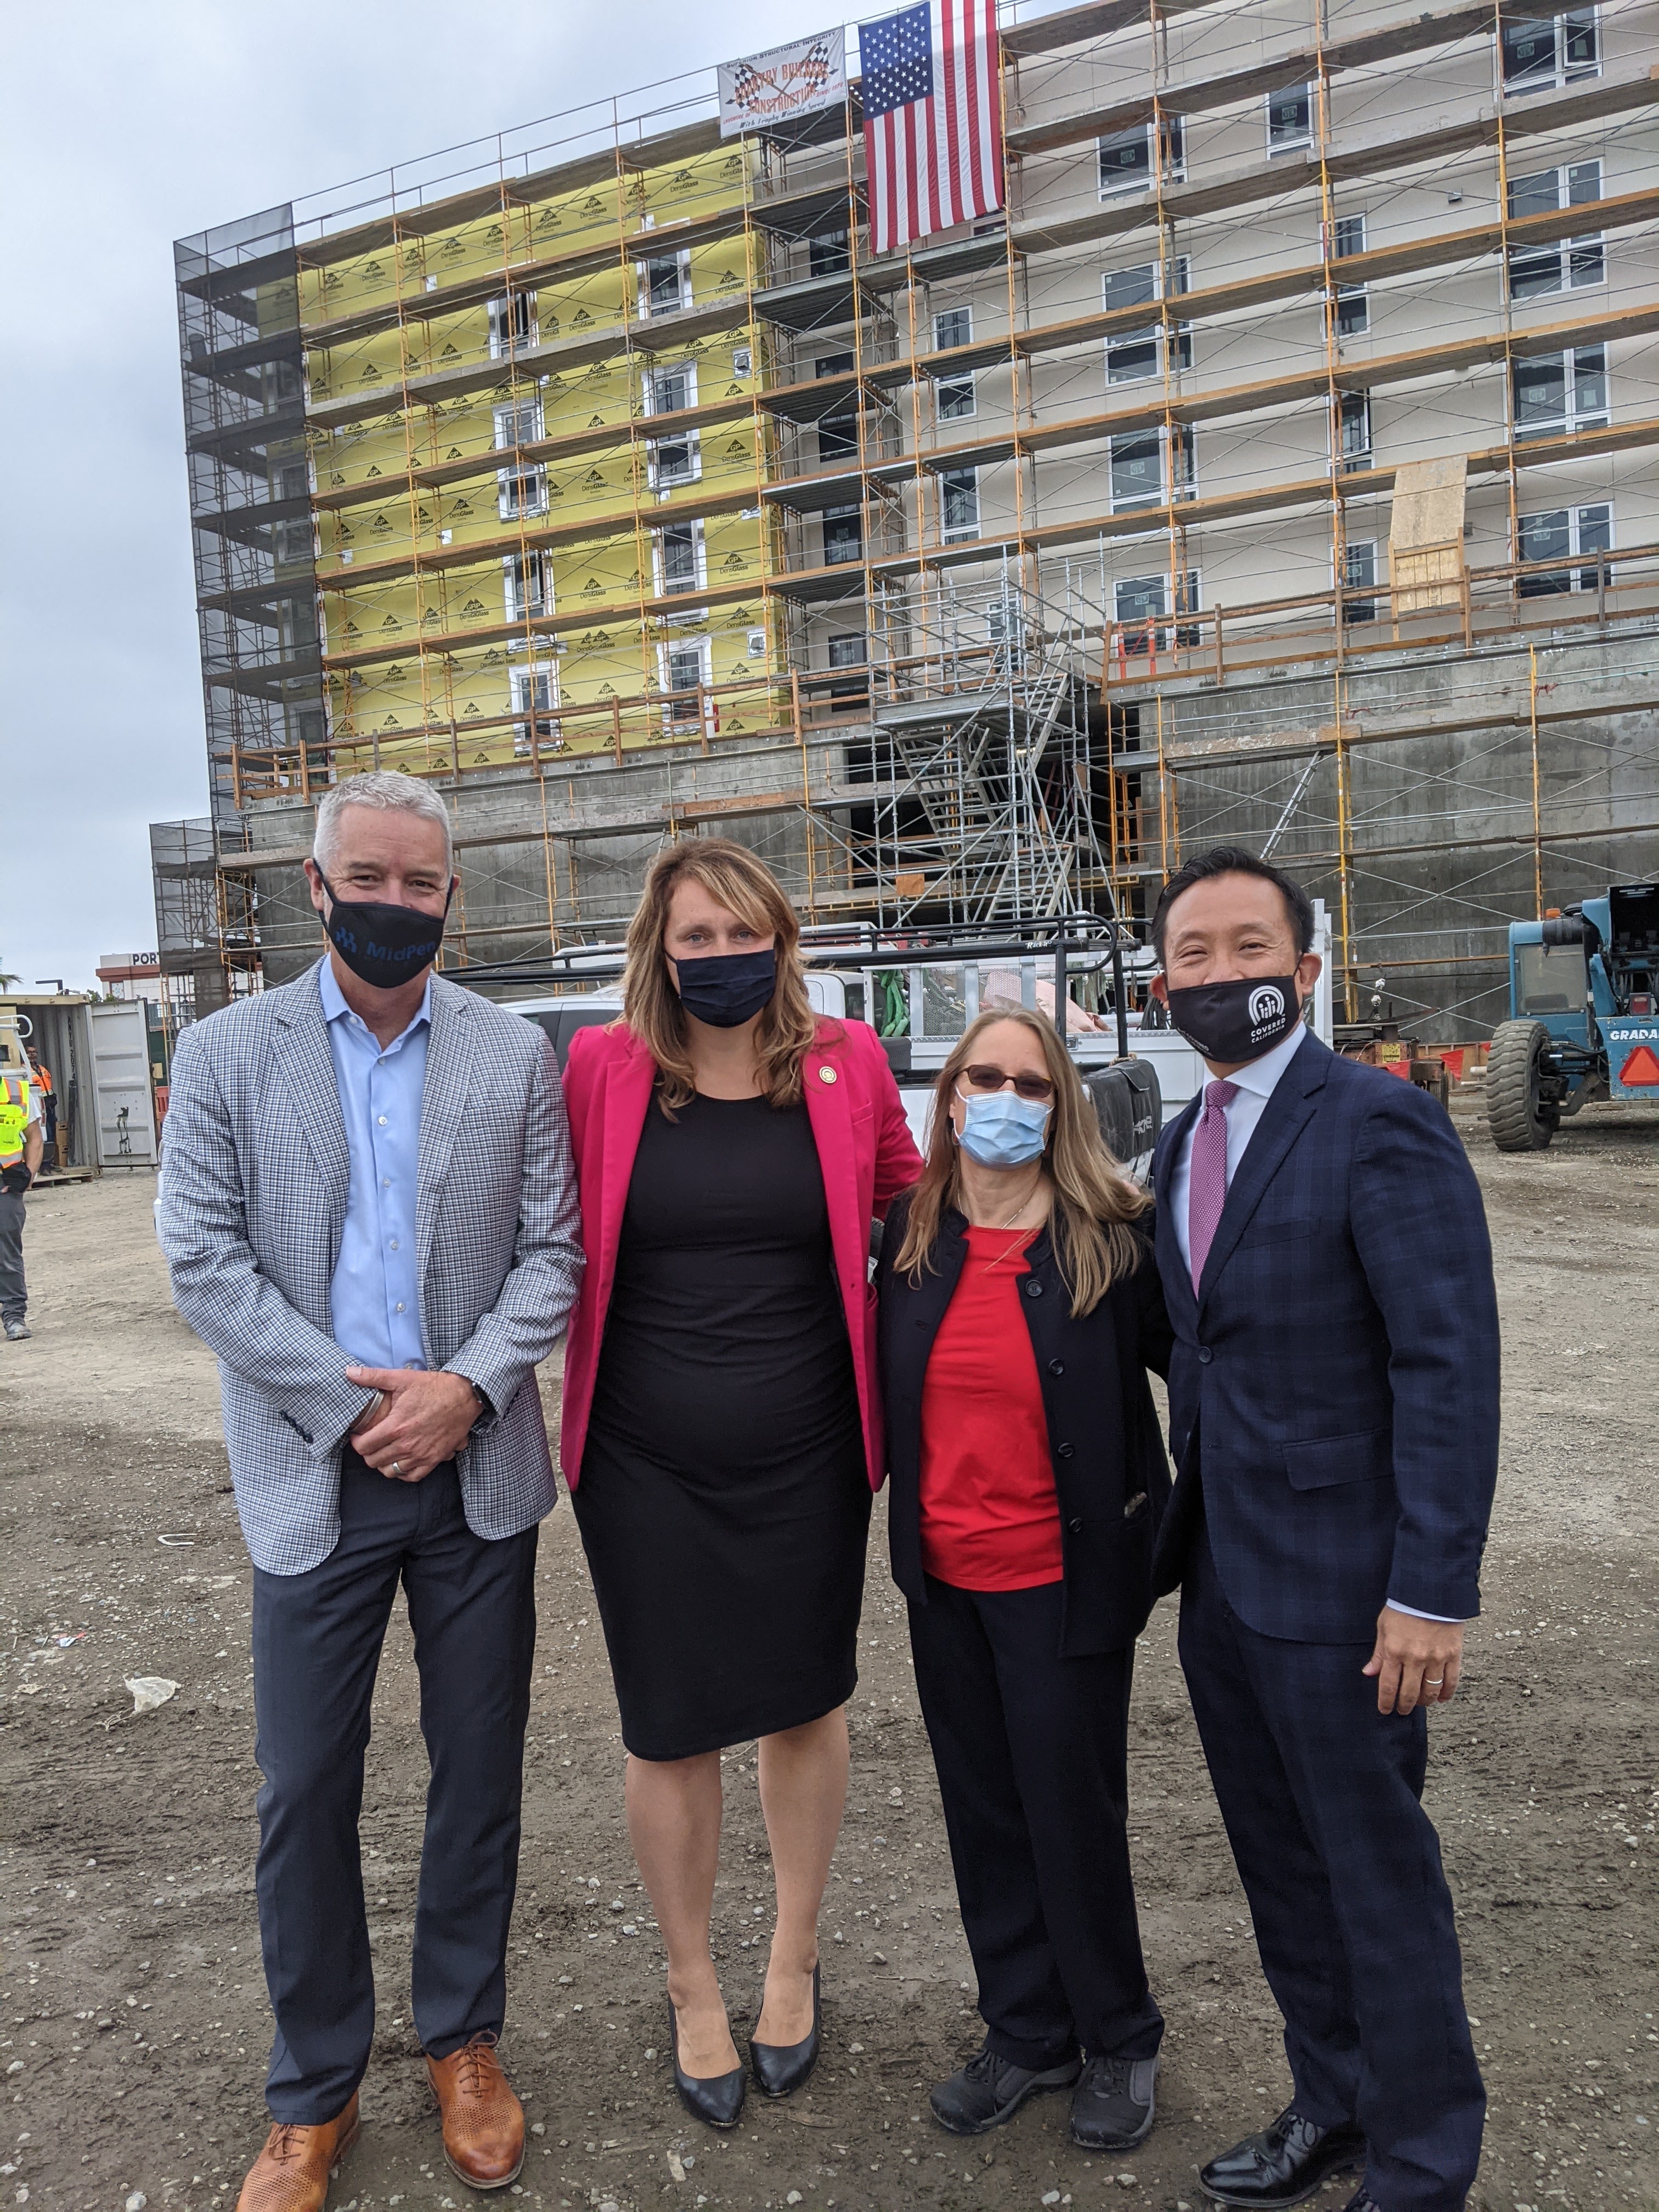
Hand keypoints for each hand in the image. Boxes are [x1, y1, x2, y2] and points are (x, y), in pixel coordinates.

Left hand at [344, 1366, 478, 1481]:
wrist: (464, 1396)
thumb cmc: (433, 1387)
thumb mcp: (402, 1378)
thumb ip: (373, 1377)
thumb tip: (348, 1372)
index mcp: (396, 1427)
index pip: (364, 1447)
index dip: (356, 1442)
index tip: (359, 1436)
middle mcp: (407, 1445)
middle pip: (373, 1461)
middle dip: (368, 1452)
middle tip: (370, 1442)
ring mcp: (421, 1455)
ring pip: (390, 1472)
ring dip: (383, 1463)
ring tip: (384, 1452)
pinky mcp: (434, 1459)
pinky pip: (411, 1477)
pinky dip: (402, 1473)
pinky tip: (401, 1461)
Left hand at [1363, 1606, 1463, 1714]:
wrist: (1431, 1591)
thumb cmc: (1404, 1607)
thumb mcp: (1384, 1627)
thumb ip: (1379, 1653)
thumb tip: (1369, 1673)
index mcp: (1395, 1651)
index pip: (1388, 1686)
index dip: (1386, 1702)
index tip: (1384, 1710)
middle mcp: (1415, 1658)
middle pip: (1409, 1693)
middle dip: (1404, 1706)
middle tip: (1402, 1710)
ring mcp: (1436, 1658)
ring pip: (1430, 1691)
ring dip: (1424, 1702)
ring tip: (1419, 1703)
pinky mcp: (1453, 1655)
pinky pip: (1451, 1681)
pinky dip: (1446, 1693)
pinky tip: (1440, 1698)